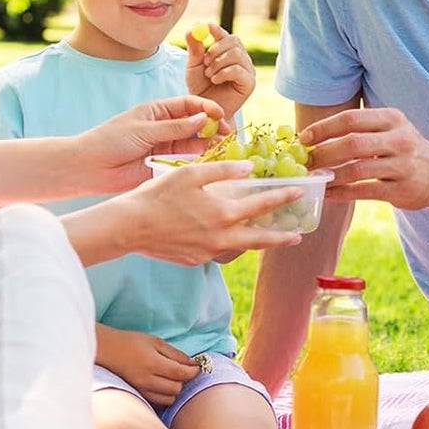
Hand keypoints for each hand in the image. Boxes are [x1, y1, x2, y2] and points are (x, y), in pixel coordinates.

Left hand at [78, 94, 225, 191]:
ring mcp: (166, 147)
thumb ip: (175, 126)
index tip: (220, 114)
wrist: (90, 167)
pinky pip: (186, 162)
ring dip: (210, 144)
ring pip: (194, 143)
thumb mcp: (144, 129)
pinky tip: (211, 161)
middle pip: (196, 124)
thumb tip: (203, 118)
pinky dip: (199, 161)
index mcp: (158, 111)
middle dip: (213, 127)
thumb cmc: (110, 140)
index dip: (206, 108)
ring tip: (225, 147)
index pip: (189, 105)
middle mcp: (165, 128)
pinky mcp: (164, 166)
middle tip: (229, 134)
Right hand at [96, 327, 198, 407]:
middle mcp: (147, 380)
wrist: (107, 351)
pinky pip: (158, 402)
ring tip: (171, 378)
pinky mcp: (138, 395)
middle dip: (183, 380)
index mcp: (153, 363)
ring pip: (169, 399)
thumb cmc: (132, 342)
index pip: (181, 373)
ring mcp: (141, 389)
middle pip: (177, 388)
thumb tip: (193, 364)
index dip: (193, 371)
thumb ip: (175, 354)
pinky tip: (162, 385)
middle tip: (182, 370)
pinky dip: (165, 396)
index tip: (197, 367)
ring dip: (174, 389)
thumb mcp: (156, 342)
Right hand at [110, 159, 306, 263]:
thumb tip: (248, 168)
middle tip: (297, 235)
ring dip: (255, 243)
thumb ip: (222, 170)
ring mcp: (208, 252)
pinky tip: (226, 237)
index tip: (299, 192)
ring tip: (266, 237)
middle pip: (260, 239)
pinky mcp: (195, 260)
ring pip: (239, 248)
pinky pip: (218, 252)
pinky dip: (228, 244)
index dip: (283, 197)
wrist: (129, 227)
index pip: (262, 205)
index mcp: (223, 213)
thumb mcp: (190, 173)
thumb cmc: (158, 195)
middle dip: (281, 237)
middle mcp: (220, 237)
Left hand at [185, 24, 255, 120]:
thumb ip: (194, 49)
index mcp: (227, 51)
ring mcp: (247, 70)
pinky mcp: (250, 82)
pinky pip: (239, 70)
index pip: (225, 35)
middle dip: (217, 48)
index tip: (208, 27)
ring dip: (218, 63)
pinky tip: (216, 80)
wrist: (206, 110)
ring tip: (209, 75)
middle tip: (205, 60)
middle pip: (234, 40)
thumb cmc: (200, 88)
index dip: (217, 29)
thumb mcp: (193, 66)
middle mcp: (240, 58)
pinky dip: (224, 73)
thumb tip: (190, 30)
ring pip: (236, 54)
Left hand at [298, 106, 428, 209]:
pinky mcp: (402, 190)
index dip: (323, 128)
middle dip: (324, 153)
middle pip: (352, 143)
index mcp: (393, 119)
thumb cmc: (405, 149)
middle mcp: (400, 140)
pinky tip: (328, 193)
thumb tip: (314, 136)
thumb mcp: (391, 129)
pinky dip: (342, 193)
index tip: (304, 138)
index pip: (351, 119)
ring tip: (314, 179)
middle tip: (306, 162)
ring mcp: (403, 166)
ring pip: (357, 170)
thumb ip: (360, 129)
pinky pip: (364, 192)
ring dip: (330, 176)